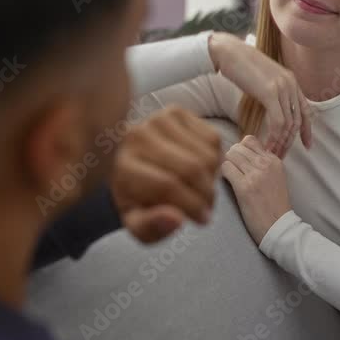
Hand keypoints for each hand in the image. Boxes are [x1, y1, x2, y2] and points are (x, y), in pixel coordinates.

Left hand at [111, 106, 220, 242]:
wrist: (129, 164)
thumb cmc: (136, 198)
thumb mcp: (137, 223)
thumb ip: (152, 228)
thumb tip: (177, 220)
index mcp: (124, 166)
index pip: (168, 185)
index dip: (192, 206)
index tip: (203, 220)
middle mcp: (138, 136)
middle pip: (190, 168)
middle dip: (206, 195)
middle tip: (207, 209)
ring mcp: (158, 120)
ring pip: (206, 155)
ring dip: (212, 180)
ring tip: (201, 190)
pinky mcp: (176, 112)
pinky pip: (213, 139)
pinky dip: (215, 160)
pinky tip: (202, 170)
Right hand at [208, 32, 312, 157]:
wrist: (229, 52)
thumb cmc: (240, 65)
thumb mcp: (263, 78)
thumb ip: (272, 91)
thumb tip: (272, 106)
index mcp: (291, 80)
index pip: (306, 110)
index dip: (307, 130)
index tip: (307, 146)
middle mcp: (291, 84)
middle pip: (298, 120)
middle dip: (291, 141)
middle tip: (281, 156)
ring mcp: (282, 87)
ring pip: (288, 123)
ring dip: (281, 142)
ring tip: (272, 154)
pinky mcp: (270, 92)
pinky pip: (277, 121)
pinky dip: (273, 136)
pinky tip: (267, 144)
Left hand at [221, 135, 291, 244]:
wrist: (279, 227)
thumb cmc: (274, 205)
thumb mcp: (276, 177)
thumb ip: (263, 163)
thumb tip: (241, 151)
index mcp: (274, 160)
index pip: (249, 140)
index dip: (240, 150)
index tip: (239, 162)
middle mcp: (265, 164)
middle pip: (237, 147)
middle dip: (230, 157)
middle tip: (231, 171)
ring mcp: (255, 174)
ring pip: (230, 155)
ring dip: (226, 165)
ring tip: (230, 178)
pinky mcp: (244, 187)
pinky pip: (225, 168)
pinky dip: (223, 174)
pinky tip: (227, 184)